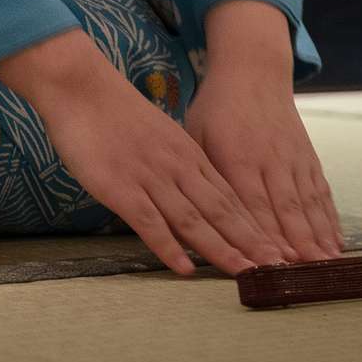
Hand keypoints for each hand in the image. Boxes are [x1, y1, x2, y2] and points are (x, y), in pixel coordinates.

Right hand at [0, 29, 284, 277]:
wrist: (83, 88)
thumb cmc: (117, 116)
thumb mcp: (161, 139)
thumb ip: (178, 166)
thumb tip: (193, 197)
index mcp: (190, 155)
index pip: (231, 196)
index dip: (256, 224)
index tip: (277, 246)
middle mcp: (179, 168)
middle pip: (222, 210)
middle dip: (251, 241)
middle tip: (278, 265)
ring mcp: (152, 178)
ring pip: (194, 219)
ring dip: (221, 249)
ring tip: (246, 272)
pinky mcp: (123, 188)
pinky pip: (151, 222)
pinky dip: (170, 247)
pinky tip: (185, 268)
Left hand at [186, 68, 343, 262]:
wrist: (254, 72)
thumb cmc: (216, 109)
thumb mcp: (197, 137)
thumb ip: (202, 178)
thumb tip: (193, 221)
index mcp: (238, 157)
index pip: (251, 205)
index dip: (263, 235)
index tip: (272, 264)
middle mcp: (271, 160)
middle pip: (285, 209)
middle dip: (297, 244)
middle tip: (306, 274)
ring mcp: (293, 159)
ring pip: (307, 203)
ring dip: (318, 236)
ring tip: (326, 265)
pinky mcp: (308, 157)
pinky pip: (321, 191)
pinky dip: (330, 218)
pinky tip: (336, 240)